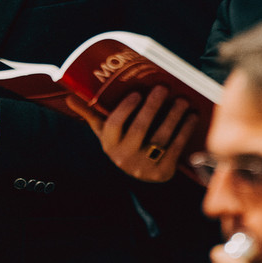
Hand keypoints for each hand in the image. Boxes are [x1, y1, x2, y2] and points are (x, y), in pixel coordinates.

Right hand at [69, 86, 196, 181]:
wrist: (139, 174)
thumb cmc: (122, 142)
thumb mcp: (105, 131)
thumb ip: (90, 113)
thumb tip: (69, 96)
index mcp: (109, 143)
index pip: (114, 125)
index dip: (126, 109)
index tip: (137, 93)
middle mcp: (124, 157)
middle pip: (140, 129)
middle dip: (152, 107)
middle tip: (163, 88)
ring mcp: (144, 166)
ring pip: (161, 137)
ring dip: (173, 117)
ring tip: (181, 100)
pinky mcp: (163, 172)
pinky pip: (176, 148)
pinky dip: (185, 131)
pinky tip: (192, 116)